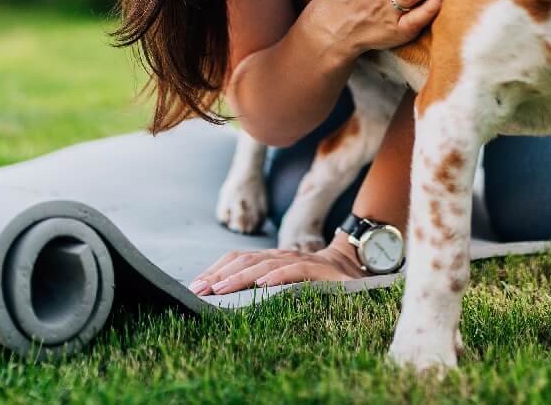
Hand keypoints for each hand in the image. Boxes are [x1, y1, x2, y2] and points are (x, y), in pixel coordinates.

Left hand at [190, 232, 365, 295]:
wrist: (355, 267)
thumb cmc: (315, 280)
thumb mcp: (286, 281)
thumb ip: (263, 285)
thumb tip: (225, 295)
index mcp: (271, 259)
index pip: (238, 258)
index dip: (216, 270)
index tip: (195, 286)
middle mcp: (282, 256)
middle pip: (246, 260)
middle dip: (220, 274)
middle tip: (200, 290)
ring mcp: (300, 261)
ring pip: (265, 265)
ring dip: (240, 276)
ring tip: (221, 289)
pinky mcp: (319, 271)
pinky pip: (295, 271)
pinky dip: (278, 277)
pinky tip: (262, 286)